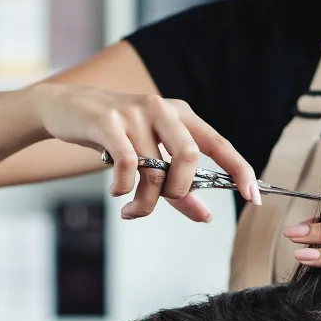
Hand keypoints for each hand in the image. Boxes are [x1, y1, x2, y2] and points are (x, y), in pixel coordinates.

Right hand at [32, 83, 259, 220]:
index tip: (253, 196)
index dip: (239, 170)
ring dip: (146, 201)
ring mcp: (134, 113)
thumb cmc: (114, 133)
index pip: (218, 143)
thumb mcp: (149, 155)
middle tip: (165, 202)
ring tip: (133, 211)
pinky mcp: (107, 121)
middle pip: (189, 156)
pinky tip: (117, 192)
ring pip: (154, 168)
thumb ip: (178, 184)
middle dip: (180, 190)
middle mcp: (161, 109)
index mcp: (180, 115)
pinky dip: (123, 187)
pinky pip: (126, 163)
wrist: (67, 107)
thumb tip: (205, 214)